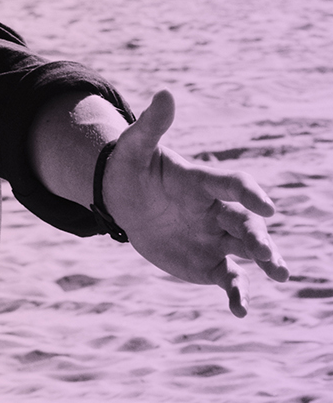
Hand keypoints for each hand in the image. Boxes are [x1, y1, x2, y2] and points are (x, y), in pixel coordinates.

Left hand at [102, 90, 290, 316]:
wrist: (123, 201)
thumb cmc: (131, 169)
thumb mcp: (134, 148)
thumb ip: (150, 126)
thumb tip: (165, 92)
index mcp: (203, 182)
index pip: (233, 185)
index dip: (250, 194)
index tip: (266, 207)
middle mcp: (218, 211)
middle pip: (246, 224)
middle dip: (260, 239)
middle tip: (270, 258)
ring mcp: (216, 238)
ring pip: (247, 251)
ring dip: (264, 261)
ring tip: (279, 274)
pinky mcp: (208, 263)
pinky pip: (229, 279)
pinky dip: (237, 293)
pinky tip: (240, 310)